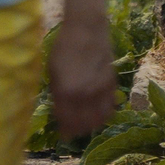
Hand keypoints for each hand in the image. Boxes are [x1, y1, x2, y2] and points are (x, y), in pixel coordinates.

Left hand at [48, 14, 117, 138]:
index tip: (62, 134)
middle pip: (84, 123)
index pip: (67, 120)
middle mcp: (86, 95)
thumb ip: (56, 92)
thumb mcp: (52, 70)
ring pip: (100, 118)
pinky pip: (110, 107)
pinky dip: (104, 115)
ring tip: (84, 126)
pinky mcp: (112, 84)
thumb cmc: (63, 47)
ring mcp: (101, 90)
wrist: (87, 30)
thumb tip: (59, 109)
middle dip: (77, 130)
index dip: (65, 129)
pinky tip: (98, 115)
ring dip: (92, 126)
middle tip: (72, 132)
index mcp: (67, 92)